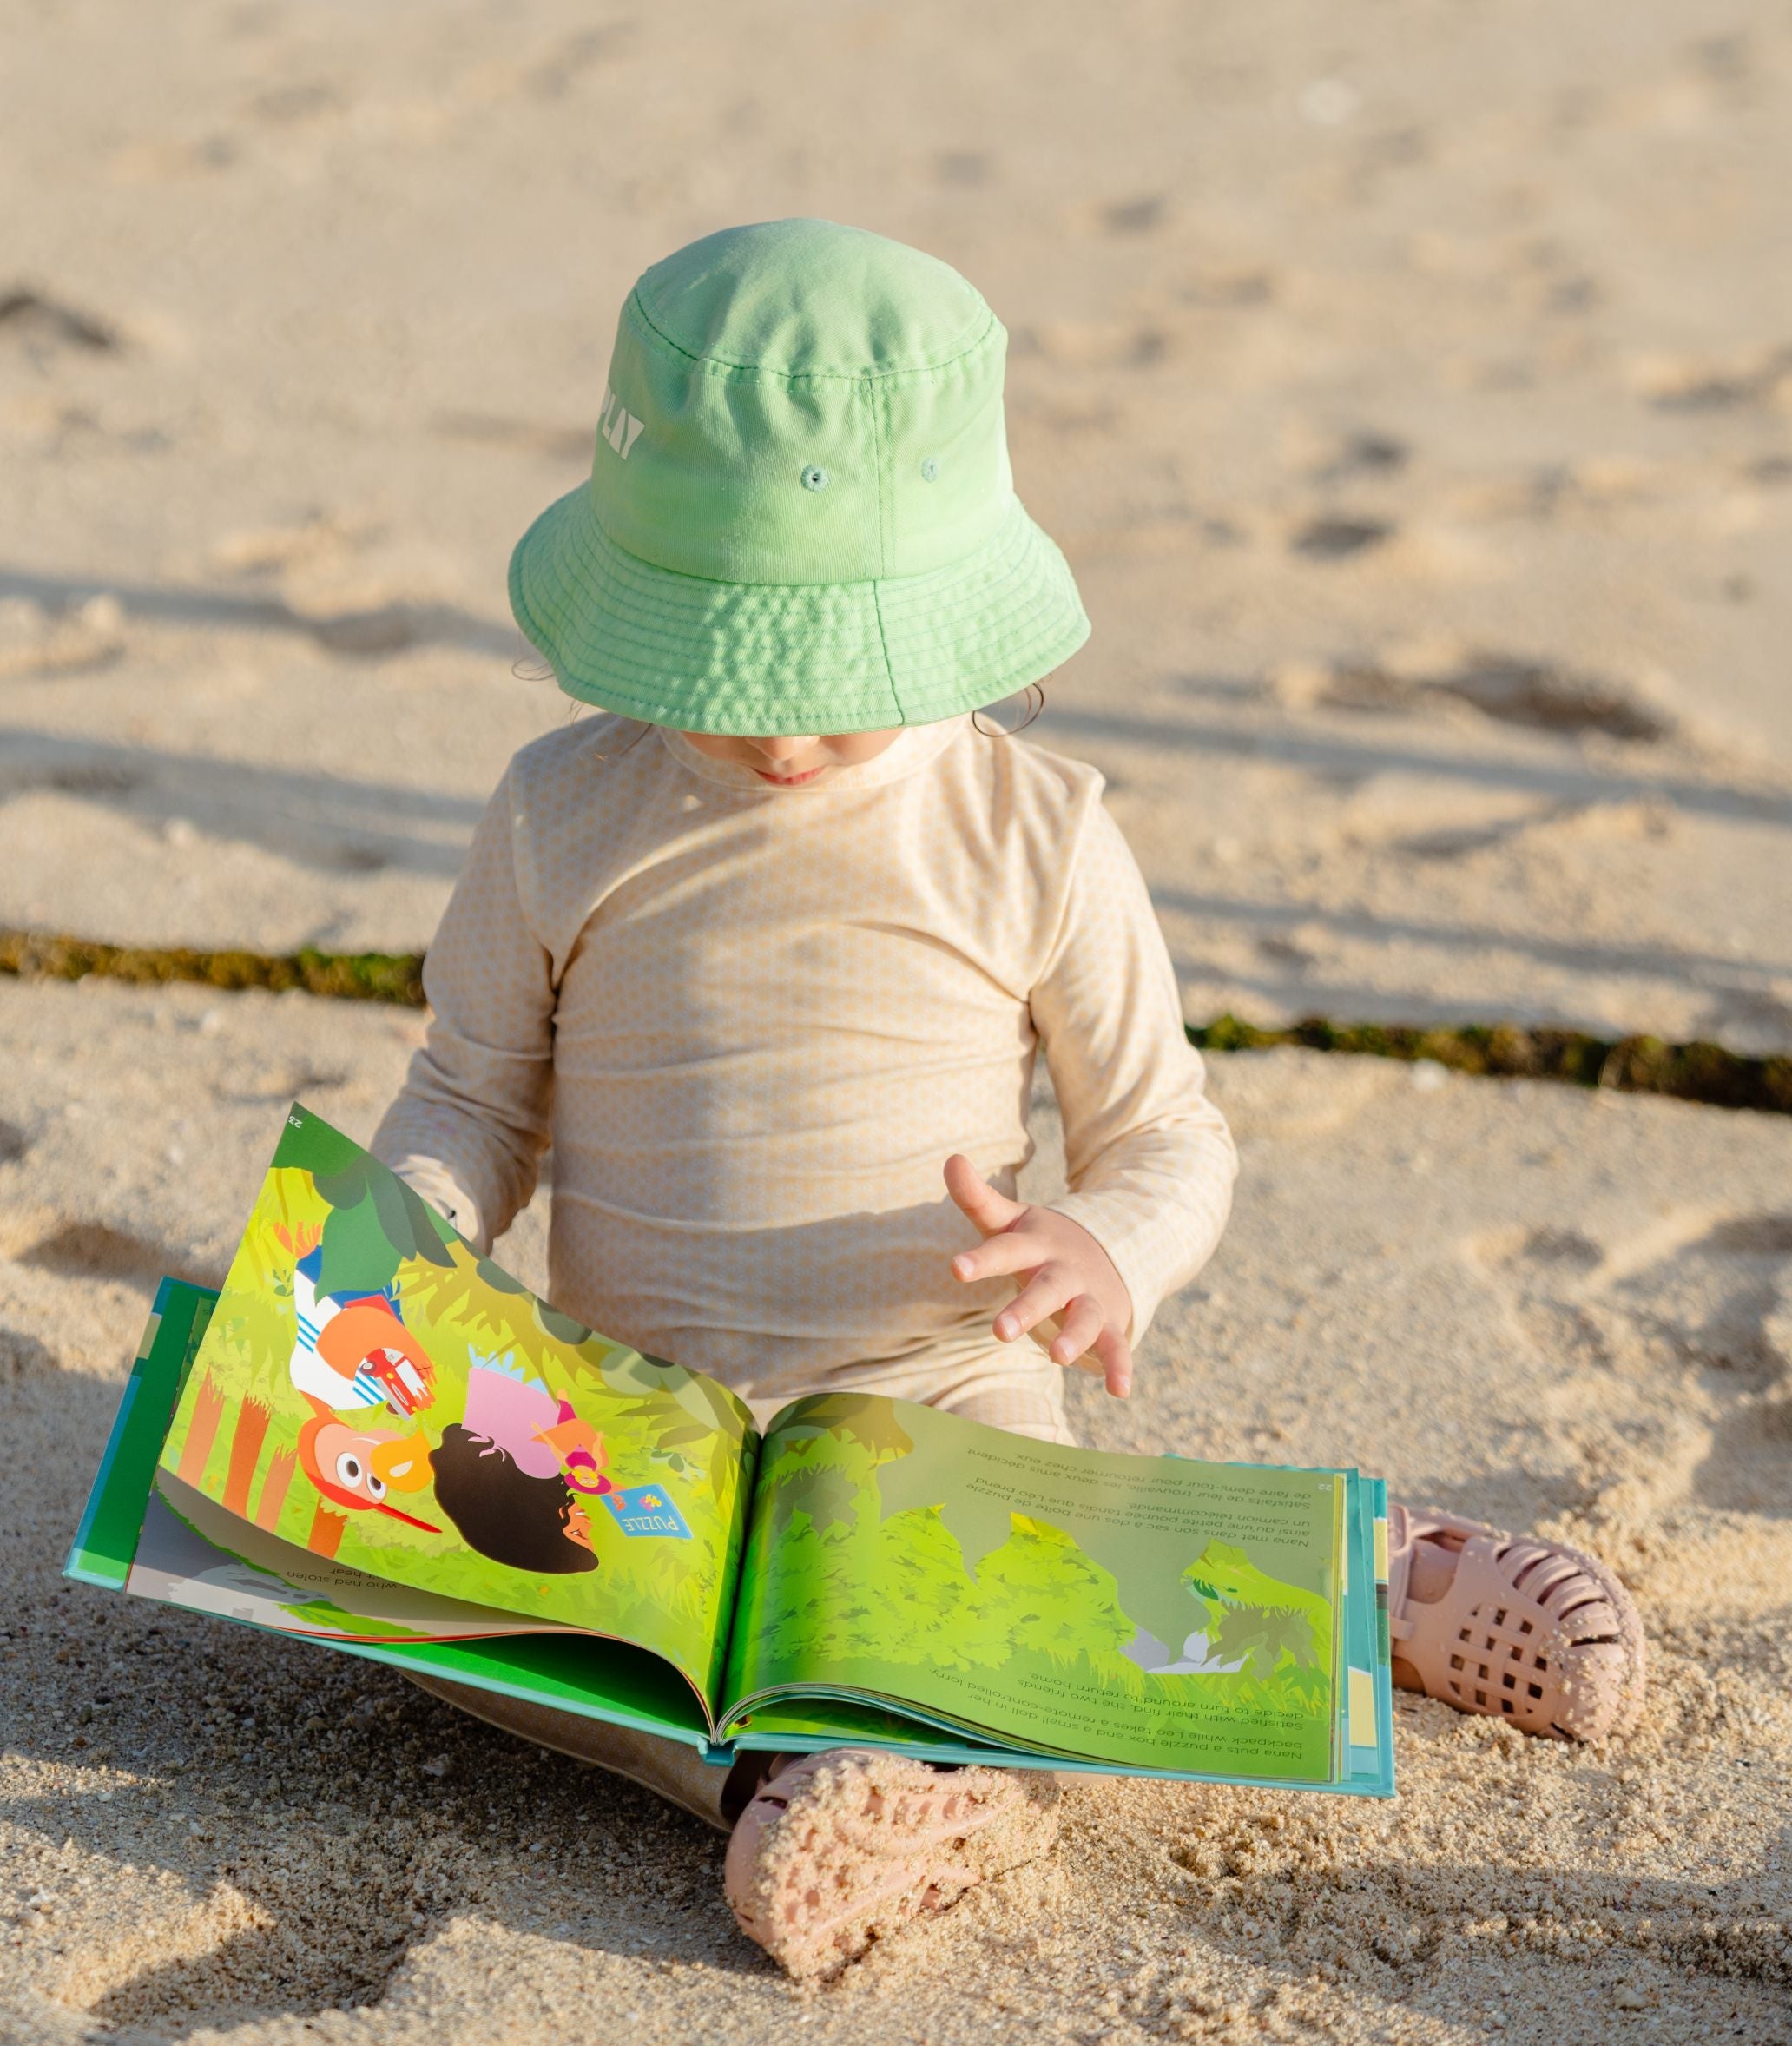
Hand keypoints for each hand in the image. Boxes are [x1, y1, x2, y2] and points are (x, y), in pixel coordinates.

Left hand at [944, 1154, 1134, 1396]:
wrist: (1109, 1247)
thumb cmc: (1042, 1242)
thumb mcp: (1012, 1220)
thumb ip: (978, 1198)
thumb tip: (951, 1158)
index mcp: (1036, 1245)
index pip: (1006, 1249)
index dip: (982, 1259)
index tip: (956, 1268)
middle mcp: (1064, 1271)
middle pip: (1046, 1289)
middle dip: (1026, 1309)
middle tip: (999, 1331)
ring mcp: (1089, 1297)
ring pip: (1084, 1317)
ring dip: (1075, 1337)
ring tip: (1057, 1358)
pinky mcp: (1109, 1322)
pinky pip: (1117, 1346)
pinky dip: (1120, 1367)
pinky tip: (1119, 1390)